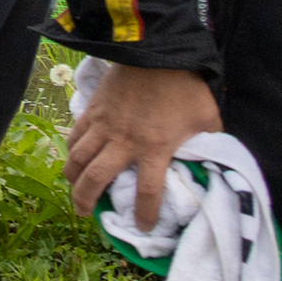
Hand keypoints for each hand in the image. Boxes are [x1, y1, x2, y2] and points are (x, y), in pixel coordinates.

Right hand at [67, 61, 222, 230]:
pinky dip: (71, 150)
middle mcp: (124, 142)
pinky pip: (75, 135)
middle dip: (87, 201)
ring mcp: (104, 125)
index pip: (148, 192)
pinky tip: (73, 157)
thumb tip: (210, 157)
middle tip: (85, 214)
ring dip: (72, 178)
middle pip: (97, 179)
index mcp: (155, 148)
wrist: (155, 52)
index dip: (145, 215)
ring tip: (73, 189)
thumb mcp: (207, 120)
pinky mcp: (93, 110)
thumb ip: (206, 143)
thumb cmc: (185, 88)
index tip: (144, 228)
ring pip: (78, 158)